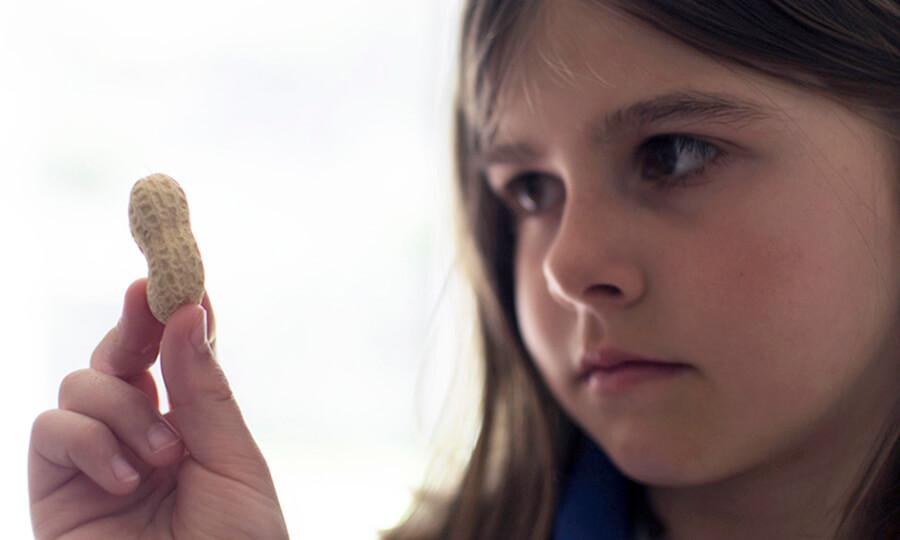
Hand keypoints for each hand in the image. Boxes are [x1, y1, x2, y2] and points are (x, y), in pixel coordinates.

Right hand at [29, 278, 288, 538]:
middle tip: (148, 295)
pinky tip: (126, 479)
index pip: (173, 358)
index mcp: (190, 429)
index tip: (178, 275)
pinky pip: (49, 429)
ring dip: (124, 407)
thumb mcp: (233, 463)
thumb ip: (205, 393)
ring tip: (161, 460)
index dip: (171, 315)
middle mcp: (139, 437)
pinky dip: (87, 440)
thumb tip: (189, 311)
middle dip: (133, 325)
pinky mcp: (54, 493)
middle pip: (120, 357)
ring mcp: (94, 463)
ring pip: (82, 384)